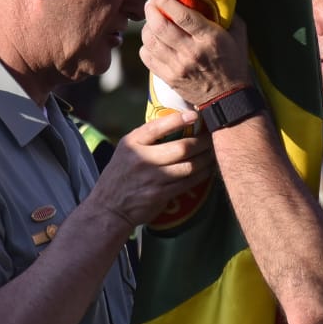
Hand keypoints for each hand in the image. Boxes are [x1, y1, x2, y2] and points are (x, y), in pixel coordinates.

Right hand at [88, 109, 215, 229]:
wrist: (109, 208)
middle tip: (211, 137)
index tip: (195, 115)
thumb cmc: (120, 175)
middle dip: (202, 142)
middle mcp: (142, 159)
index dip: (179, 119)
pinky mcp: (161, 194)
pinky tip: (207, 170)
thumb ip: (145, 138)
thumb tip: (176, 122)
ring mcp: (153, 178)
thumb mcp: (125, 150)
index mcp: (132, 143)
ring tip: (213, 153)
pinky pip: (188, 182)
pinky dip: (202, 175)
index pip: (158, 126)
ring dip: (206, 159)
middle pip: (182, 147)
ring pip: (189, 166)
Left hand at [140, 0, 251, 107]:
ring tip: (151, 21)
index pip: (182, 15)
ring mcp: (178, 67)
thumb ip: (226, 15)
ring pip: (151, 41)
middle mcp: (191, 52)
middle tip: (151, 4)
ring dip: (146, 27)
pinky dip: (146, 46)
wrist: (228, 97)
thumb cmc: (233, 62)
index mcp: (209, 38)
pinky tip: (152, 41)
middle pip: (161, 27)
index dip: (165, 1)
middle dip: (151, 11)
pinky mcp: (169, 78)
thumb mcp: (238, 34)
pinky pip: (148, 57)